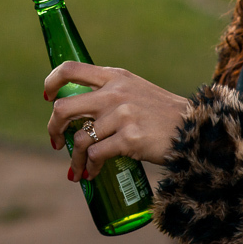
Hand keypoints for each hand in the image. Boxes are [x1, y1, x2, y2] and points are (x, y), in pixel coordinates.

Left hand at [45, 61, 189, 182]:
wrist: (194, 128)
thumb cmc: (162, 114)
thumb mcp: (135, 90)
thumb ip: (110, 94)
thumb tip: (79, 113)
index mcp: (115, 77)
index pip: (70, 69)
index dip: (52, 82)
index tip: (48, 98)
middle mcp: (115, 92)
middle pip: (64, 108)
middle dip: (53, 128)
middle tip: (56, 141)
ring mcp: (122, 115)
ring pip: (79, 139)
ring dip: (75, 159)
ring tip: (78, 169)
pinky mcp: (130, 139)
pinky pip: (96, 156)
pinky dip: (90, 168)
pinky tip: (92, 174)